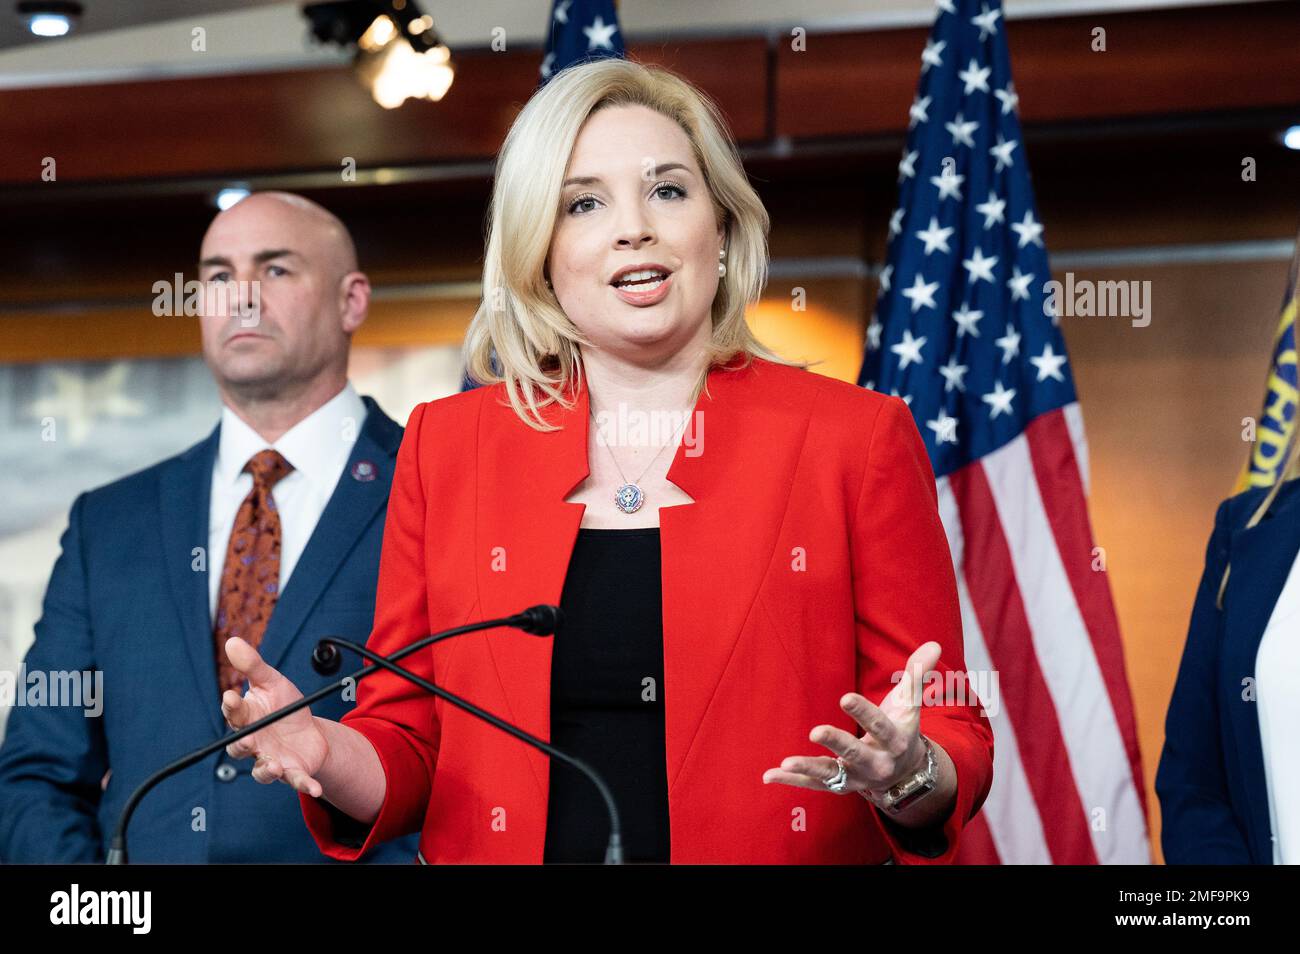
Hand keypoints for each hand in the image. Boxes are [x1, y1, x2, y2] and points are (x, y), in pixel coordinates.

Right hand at [220, 636, 328, 797]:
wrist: (309, 730)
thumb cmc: (284, 706)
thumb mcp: (273, 682)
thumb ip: (253, 665)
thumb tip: (232, 641)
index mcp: (248, 718)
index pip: (234, 713)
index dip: (232, 706)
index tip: (231, 696)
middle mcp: (254, 743)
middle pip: (240, 747)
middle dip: (243, 744)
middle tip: (249, 738)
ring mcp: (271, 760)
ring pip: (262, 770)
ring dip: (266, 769)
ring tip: (273, 765)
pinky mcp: (292, 772)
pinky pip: (296, 781)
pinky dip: (304, 785)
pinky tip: (314, 788)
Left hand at [763, 641, 939, 796]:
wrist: (906, 773)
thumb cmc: (901, 728)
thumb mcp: (909, 703)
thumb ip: (918, 674)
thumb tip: (934, 644)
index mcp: (895, 740)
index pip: (880, 725)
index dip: (863, 712)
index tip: (844, 697)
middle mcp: (877, 763)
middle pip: (856, 754)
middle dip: (837, 743)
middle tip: (815, 731)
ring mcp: (857, 778)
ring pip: (832, 774)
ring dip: (809, 768)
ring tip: (786, 762)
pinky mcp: (839, 786)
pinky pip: (814, 785)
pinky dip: (793, 782)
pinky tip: (770, 775)